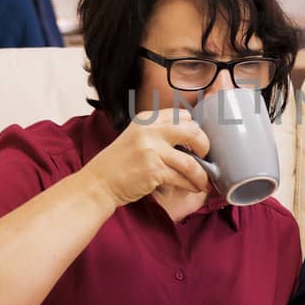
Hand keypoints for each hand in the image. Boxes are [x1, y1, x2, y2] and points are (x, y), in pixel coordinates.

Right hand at [82, 110, 210, 206]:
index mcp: (147, 119)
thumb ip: (159, 133)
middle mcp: (150, 130)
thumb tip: (192, 140)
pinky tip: (192, 188)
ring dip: (201, 174)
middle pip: (192, 132)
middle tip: (205, 158)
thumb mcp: (138, 137)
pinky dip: (191, 185)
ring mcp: (152, 150)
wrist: (99, 183)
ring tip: (203, 181)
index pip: (183, 115)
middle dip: (204, 147)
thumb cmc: (119, 164)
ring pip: (190, 162)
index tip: (197, 142)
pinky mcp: (154, 170)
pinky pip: (181, 178)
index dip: (195, 129)